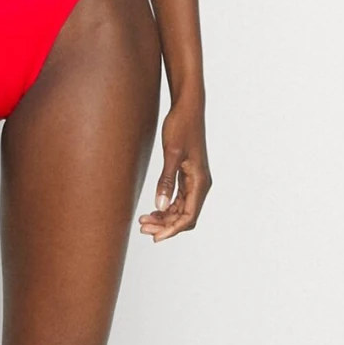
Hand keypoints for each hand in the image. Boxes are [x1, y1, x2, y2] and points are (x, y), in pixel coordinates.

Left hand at [138, 97, 210, 241]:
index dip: (172, 229)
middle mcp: (200, 184)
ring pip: (181, 209)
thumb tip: (160, 206)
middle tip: (143, 228)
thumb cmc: (181, 126)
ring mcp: (194, 180)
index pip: (189, 216)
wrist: (187, 107)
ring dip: (164, 217)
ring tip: (143, 221)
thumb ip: (166, 181)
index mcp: (200, 182)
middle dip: (165, 225)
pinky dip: (166, 207)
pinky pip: (179, 199)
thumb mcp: (172, 153)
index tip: (156, 237)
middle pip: (185, 216)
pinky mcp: (187, 175)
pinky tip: (152, 210)